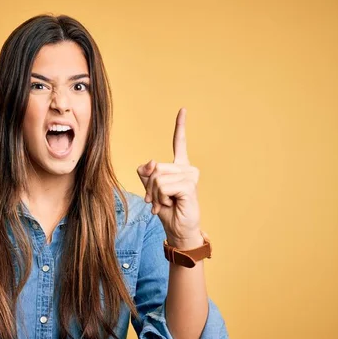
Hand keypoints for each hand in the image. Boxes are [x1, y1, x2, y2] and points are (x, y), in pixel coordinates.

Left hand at [137, 108, 202, 248]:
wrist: (178, 229)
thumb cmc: (166, 209)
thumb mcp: (150, 189)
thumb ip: (146, 172)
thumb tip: (150, 162)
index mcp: (179, 167)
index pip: (180, 143)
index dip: (180, 126)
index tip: (183, 109)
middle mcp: (187, 169)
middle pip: (155, 167)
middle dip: (149, 187)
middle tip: (155, 200)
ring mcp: (190, 176)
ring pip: (157, 177)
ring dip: (154, 194)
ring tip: (164, 203)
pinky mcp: (189, 186)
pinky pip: (163, 186)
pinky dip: (161, 198)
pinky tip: (170, 204)